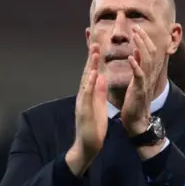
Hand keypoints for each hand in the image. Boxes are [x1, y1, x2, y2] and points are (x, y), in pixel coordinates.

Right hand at [67, 44, 107, 174]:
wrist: (87, 145)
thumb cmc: (93, 126)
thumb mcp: (99, 105)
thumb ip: (99, 91)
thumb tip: (102, 76)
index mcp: (89, 93)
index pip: (92, 73)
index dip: (94, 59)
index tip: (97, 44)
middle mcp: (84, 95)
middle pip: (88, 73)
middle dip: (91, 57)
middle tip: (94, 40)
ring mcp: (83, 102)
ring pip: (86, 80)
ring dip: (91, 66)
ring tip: (95, 52)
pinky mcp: (85, 110)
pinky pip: (88, 95)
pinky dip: (90, 83)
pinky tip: (94, 74)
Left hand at [121, 25, 158, 135]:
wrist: (137, 120)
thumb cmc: (135, 101)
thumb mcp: (137, 80)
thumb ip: (138, 65)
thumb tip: (136, 51)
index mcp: (148, 72)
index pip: (150, 51)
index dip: (145, 38)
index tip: (136, 28)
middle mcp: (150, 75)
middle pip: (151, 52)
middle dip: (143, 38)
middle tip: (135, 27)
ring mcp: (145, 82)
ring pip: (147, 60)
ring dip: (141, 46)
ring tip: (134, 36)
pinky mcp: (139, 90)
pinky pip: (139, 76)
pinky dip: (135, 65)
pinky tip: (130, 57)